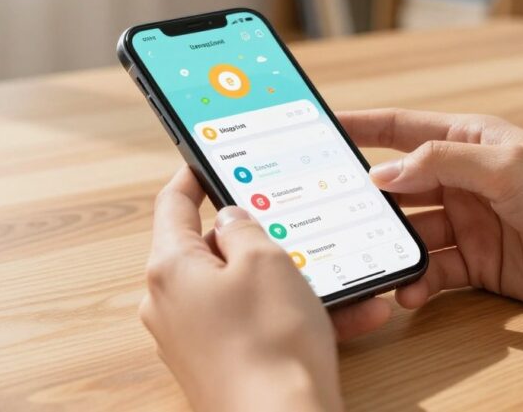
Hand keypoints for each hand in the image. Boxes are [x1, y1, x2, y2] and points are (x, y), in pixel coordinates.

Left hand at [139, 168, 391, 411]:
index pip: (172, 204)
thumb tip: (229, 218)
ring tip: (346, 280)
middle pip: (213, 250)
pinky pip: (259, 325)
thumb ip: (244, 225)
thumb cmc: (269, 344)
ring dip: (295, 282)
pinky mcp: (220, 364)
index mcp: (170, 267)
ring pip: (246, 291)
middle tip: (294, 225)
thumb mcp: (265, 261)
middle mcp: (171, 303)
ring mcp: (193, 338)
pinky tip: (353, 315)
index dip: (192, 175)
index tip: (204, 158)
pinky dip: (297, 317)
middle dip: (262, 239)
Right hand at [339, 109, 522, 316]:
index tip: (320, 127)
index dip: (360, 126)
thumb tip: (381, 174)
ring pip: (412, 233)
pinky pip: (435, 271)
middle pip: (399, 187)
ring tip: (370, 260)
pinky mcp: (482, 265)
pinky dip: (418, 281)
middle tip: (331, 214)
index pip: (401, 129)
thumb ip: (439, 164)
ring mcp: (472, 224)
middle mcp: (465, 180)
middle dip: (367, 201)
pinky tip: (410, 290)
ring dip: (390, 247)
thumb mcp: (504, 166)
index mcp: (469, 141)